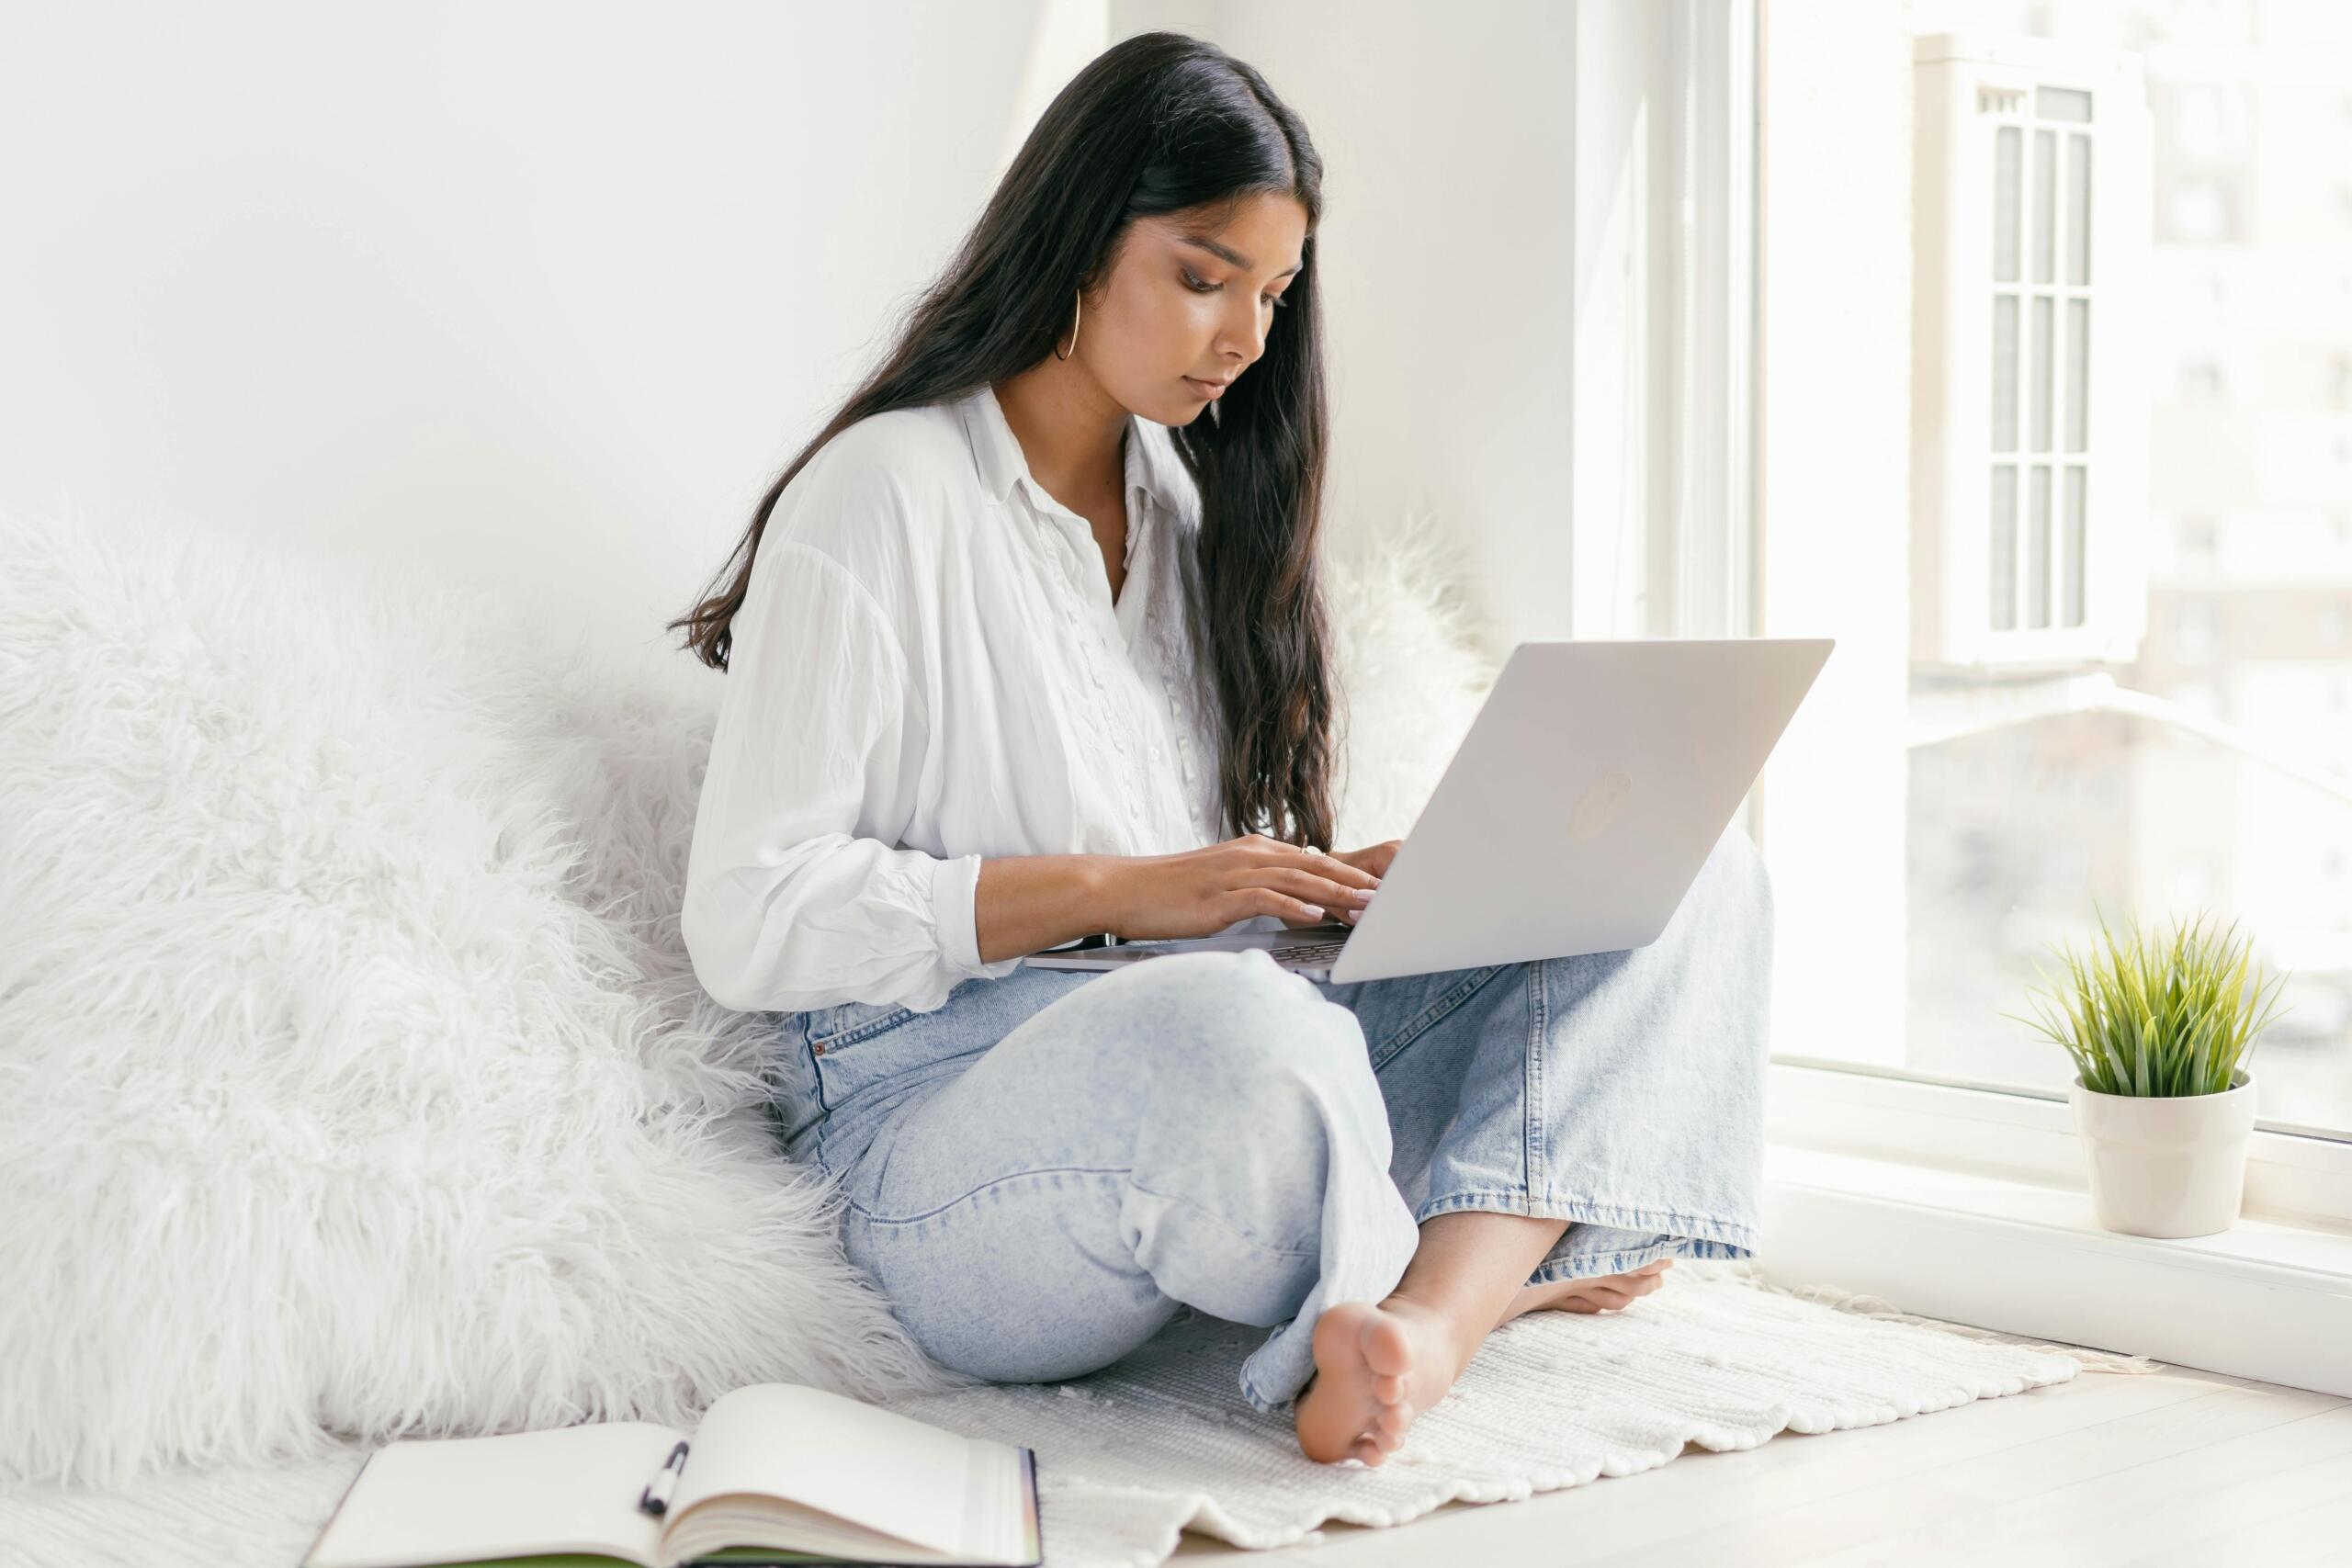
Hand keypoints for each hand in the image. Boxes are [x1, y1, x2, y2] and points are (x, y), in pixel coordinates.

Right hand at [1099, 833, 1387, 941]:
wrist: (1122, 889)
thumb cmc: (1169, 893)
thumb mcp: (1220, 882)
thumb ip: (1256, 885)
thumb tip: (1293, 899)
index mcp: (1251, 851)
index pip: (1310, 860)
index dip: (1347, 873)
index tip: (1377, 888)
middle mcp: (1247, 856)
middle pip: (1312, 865)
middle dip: (1352, 881)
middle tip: (1386, 897)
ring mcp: (1232, 875)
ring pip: (1296, 879)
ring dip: (1334, 894)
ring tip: (1364, 907)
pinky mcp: (1217, 897)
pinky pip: (1263, 898)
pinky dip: (1292, 905)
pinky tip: (1315, 915)